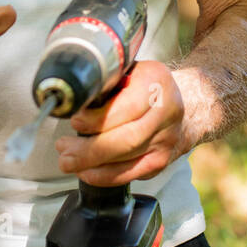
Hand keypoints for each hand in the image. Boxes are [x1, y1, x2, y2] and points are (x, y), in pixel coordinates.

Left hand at [53, 60, 190, 185]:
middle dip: (90, 148)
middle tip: (64, 148)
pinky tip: (86, 171)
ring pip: (127, 159)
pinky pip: (130, 174)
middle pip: (127, 138)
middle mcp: (167, 112)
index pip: (129, 107)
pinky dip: (104, 176)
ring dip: (91, 163)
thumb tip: (72, 102)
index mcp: (156, 82)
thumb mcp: (128, 70)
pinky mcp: (161, 161)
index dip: (99, 119)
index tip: (75, 121)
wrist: (182, 101)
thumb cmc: (144, 84)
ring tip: (68, 159)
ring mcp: (166, 140)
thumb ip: (106, 83)